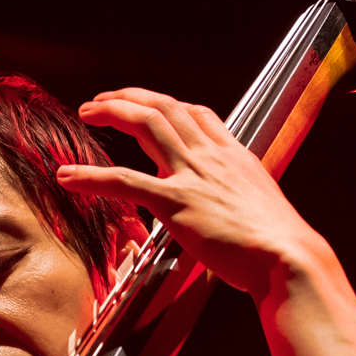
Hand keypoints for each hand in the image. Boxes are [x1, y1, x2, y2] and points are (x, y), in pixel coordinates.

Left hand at [57, 89, 333, 300]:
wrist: (288, 257)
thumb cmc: (279, 246)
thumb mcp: (261, 210)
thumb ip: (237, 201)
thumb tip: (227, 213)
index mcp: (234, 156)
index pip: (199, 114)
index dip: (169, 105)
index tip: (148, 105)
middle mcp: (211, 157)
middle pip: (166, 108)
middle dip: (132, 97)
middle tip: (104, 100)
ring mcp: (192, 176)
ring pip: (146, 125)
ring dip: (112, 112)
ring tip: (87, 112)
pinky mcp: (175, 203)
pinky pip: (124, 181)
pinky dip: (91, 176)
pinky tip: (68, 177)